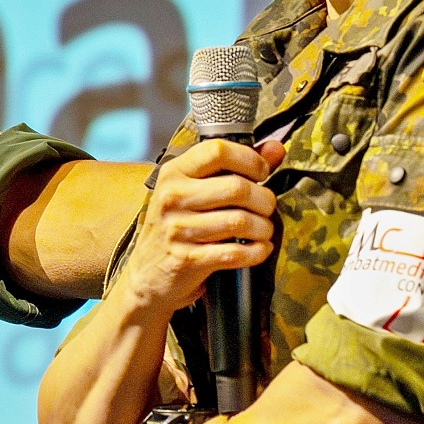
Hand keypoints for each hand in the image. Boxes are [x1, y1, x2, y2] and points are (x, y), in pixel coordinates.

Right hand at [108, 138, 283, 318]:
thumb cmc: (178, 226)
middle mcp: (172, 197)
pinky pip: (235, 253)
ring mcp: (178, 229)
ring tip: (263, 230)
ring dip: (263, 228)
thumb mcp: (196, 191)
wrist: (148, 274)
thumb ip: (236, 167)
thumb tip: (275, 149)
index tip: (261, 173)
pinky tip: (259, 249)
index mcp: (174, 173)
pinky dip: (257, 252)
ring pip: (240, 221)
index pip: (218, 151)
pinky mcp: (187, 259)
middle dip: (264, 199)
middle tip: (266, 207)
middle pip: (237, 187)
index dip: (250, 159)